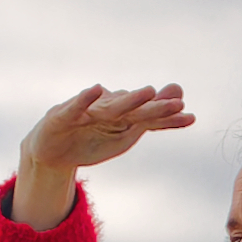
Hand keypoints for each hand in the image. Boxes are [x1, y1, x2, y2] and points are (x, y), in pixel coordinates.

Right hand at [11, 81, 192, 228]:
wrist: (51, 151)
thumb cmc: (90, 140)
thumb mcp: (124, 135)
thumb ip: (151, 119)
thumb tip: (180, 98)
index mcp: (122, 117)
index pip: (149, 118)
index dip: (168, 119)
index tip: (191, 117)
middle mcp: (107, 110)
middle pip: (135, 110)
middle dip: (155, 107)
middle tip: (177, 103)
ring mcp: (87, 112)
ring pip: (111, 108)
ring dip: (129, 100)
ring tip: (147, 92)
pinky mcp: (63, 116)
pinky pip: (77, 107)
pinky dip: (85, 99)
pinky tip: (96, 90)